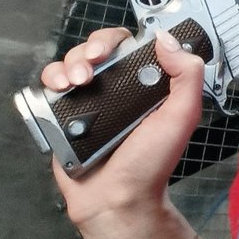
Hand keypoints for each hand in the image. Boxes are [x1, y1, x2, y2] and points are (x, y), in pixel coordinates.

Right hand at [41, 0, 205, 232]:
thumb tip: (167, 40)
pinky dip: (52, 80)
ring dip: (71, 63)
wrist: (117, 198)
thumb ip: (187, 75)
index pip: (132, 46)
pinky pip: (52, 86)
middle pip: (98, 48)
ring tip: (77, 82)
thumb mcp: (183, 115)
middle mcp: (119, 88)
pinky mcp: (65, 115)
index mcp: (148, 84)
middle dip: (92, 48)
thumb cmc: (151, 163)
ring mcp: (90, 100)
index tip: (115, 48)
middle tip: (93, 64)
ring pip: (72, 62)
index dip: (121, 40)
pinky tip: (60, 88)